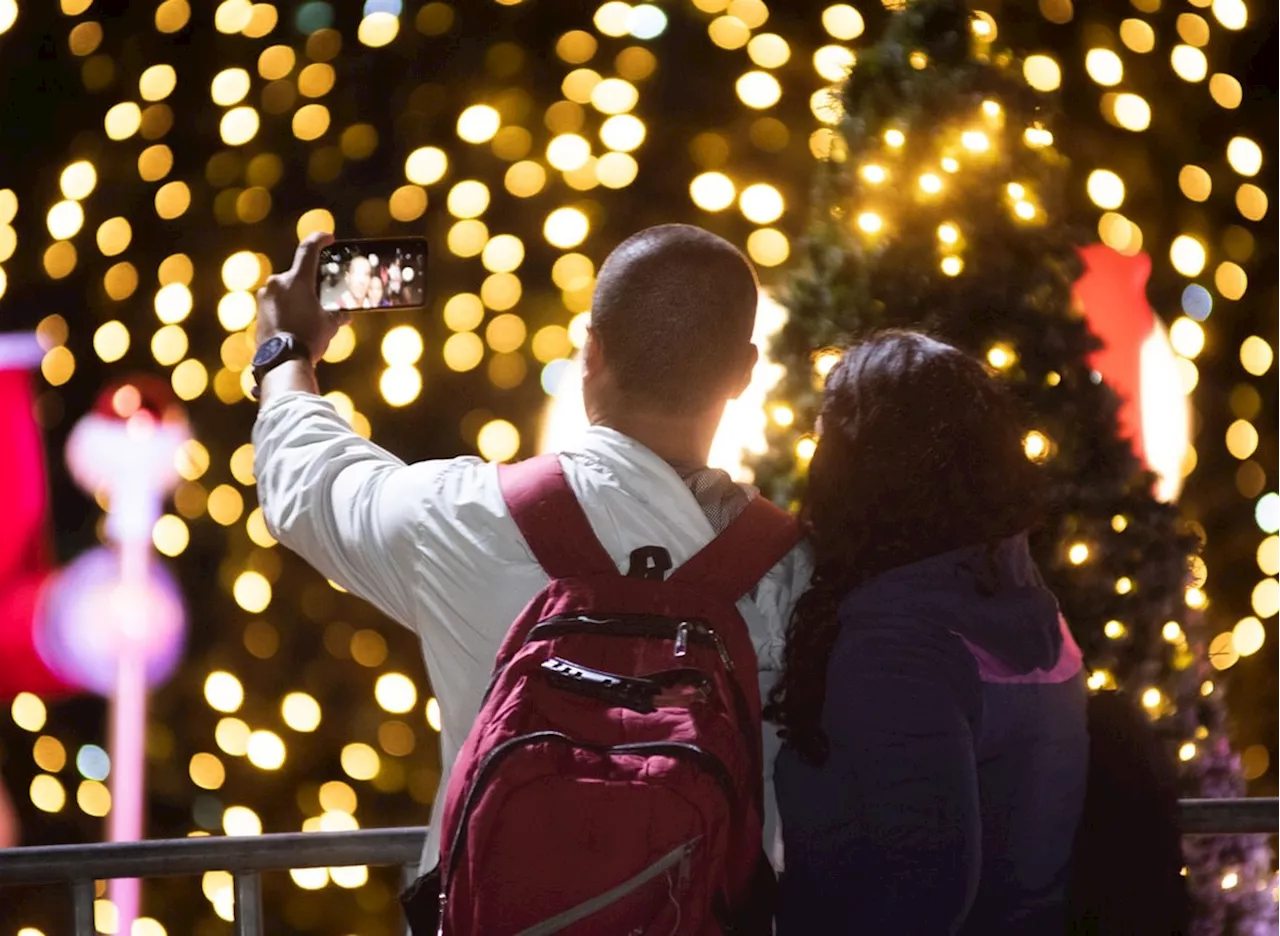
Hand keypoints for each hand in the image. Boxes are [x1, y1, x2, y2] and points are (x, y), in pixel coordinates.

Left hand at [255, 232, 350, 363]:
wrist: (281, 361)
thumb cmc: (308, 338)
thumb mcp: (329, 325)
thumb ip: (337, 315)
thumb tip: (345, 316)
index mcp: (297, 280)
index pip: (308, 250)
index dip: (320, 239)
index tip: (327, 237)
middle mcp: (277, 283)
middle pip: (298, 277)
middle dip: (310, 286)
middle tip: (321, 299)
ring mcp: (264, 297)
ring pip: (286, 291)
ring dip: (297, 300)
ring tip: (309, 319)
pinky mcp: (258, 311)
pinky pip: (276, 304)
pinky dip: (287, 310)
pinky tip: (296, 327)